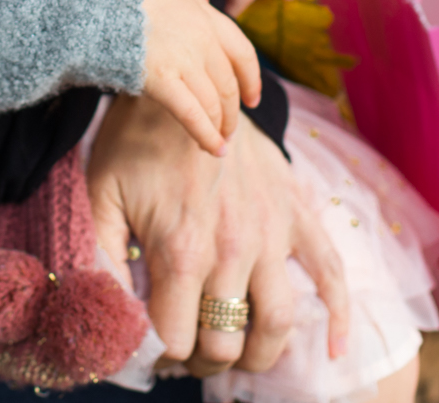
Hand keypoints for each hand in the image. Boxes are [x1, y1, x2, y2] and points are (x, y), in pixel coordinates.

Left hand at [88, 95, 349, 375]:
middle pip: (227, 342)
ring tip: (239, 356)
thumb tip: (107, 316)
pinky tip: (337, 350)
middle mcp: (233, 248)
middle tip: (188, 353)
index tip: (150, 351)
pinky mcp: (296, 213)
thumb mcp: (99, 195)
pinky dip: (340, 316)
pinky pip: (332, 271)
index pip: (176, 340)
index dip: (160, 357)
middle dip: (204, 361)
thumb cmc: (133, 140)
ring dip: (261, 354)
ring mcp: (271, 232)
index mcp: (181, 249)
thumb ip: (98, 259)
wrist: (184, 77)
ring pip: (280, 322)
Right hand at [139, 0, 261, 154]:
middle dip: (231, 110)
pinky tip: (213, 149)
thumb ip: (186, 1)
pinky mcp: (160, 76)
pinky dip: (206, 135)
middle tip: (229, 129)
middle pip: (228, 82)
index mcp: (202, 11)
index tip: (252, 98)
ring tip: (219, 144)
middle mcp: (201, 34)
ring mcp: (184, 56)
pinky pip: (192, 113)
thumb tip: (204, 5)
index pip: (240, 50)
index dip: (251, 79)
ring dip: (220, 126)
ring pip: (213, 101)